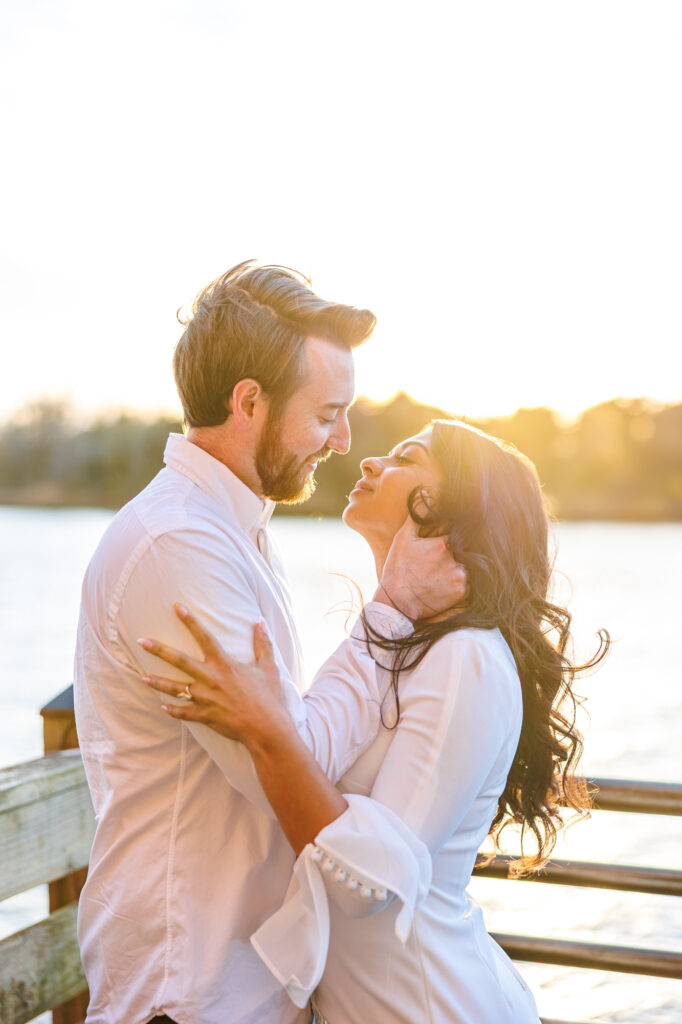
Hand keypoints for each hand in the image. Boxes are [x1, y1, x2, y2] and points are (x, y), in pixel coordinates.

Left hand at [137, 605, 289, 745]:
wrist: (267, 728)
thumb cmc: (269, 697)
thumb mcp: (269, 667)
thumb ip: (263, 643)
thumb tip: (260, 622)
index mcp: (225, 664)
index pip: (204, 637)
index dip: (190, 621)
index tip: (177, 607)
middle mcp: (211, 679)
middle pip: (180, 661)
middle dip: (159, 650)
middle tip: (141, 641)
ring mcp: (206, 699)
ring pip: (176, 689)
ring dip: (158, 683)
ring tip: (143, 677)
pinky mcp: (206, 716)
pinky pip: (185, 713)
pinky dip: (173, 710)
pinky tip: (163, 707)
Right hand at [376, 518, 466, 620]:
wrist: (397, 602)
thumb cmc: (398, 568)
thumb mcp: (403, 538)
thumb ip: (417, 517)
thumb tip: (426, 494)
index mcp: (444, 543)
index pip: (458, 534)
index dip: (451, 538)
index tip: (443, 544)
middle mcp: (456, 559)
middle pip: (464, 551)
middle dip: (457, 553)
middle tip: (439, 562)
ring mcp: (460, 576)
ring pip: (467, 566)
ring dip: (458, 567)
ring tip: (441, 574)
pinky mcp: (462, 593)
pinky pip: (468, 583)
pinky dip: (459, 583)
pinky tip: (444, 584)